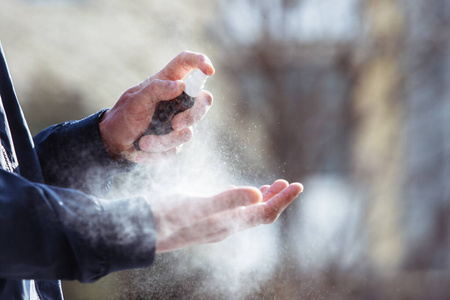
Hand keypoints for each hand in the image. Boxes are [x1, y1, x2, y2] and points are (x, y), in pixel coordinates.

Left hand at [99, 51, 214, 162]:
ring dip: (164, 140)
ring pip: (188, 131)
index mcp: (166, 82)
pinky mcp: (176, 140)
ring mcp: (180, 120)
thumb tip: (180, 85)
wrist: (116, 144)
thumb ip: (155, 90)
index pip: (186, 64)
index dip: (201, 62)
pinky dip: (158, 151)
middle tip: (176, 125)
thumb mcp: (134, 101)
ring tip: (143, 142)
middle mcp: (178, 100)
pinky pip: (176, 148)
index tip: (209, 70)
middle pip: (203, 100)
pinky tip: (143, 149)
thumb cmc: (124, 117)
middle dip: (193, 115)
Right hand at [152, 179, 302, 252]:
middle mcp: (224, 226)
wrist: (140, 230)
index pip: (264, 213)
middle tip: (289, 184)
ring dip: (262, 199)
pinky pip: (231, 211)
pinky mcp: (203, 219)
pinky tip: (240, 192)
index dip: (283, 200)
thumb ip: (227, 200)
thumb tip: (258, 195)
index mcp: (228, 223)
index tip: (298, 186)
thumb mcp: (198, 206)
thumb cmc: (166, 217)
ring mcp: (214, 224)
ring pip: (246, 213)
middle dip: (276, 199)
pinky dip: (242, 199)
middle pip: (259, 214)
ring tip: (272, 186)